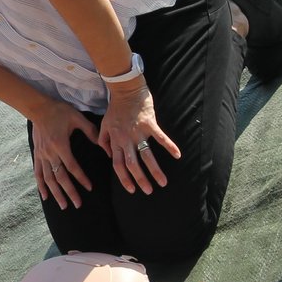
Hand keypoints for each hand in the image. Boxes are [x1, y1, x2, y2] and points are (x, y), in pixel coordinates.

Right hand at [30, 99, 98, 209]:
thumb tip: (103, 144)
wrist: (38, 107)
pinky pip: (38, 173)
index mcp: (61, 145)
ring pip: (48, 179)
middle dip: (69, 192)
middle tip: (77, 204)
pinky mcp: (37, 155)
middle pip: (60, 177)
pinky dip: (41, 186)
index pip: (72, 167)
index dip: (81, 178)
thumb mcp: (77, 118)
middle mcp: (50, 153)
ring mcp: (42, 155)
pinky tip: (45, 196)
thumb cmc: (59, 111)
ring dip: (56, 193)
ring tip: (63, 205)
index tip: (89, 188)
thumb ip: (90, 131)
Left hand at [97, 78, 179, 193]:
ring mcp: (139, 132)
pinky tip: (178, 155)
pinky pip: (161, 137)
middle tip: (149, 191)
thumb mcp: (103, 124)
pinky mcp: (150, 124)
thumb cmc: (115, 108)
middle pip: (132, 164)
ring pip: (146, 155)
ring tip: (163, 182)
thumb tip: (108, 155)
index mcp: (115, 141)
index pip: (118, 165)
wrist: (125, 90)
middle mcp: (126, 139)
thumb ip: (103, 140)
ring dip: (154, 170)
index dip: (124, 178)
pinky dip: (169, 146)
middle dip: (140, 179)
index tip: (131, 189)